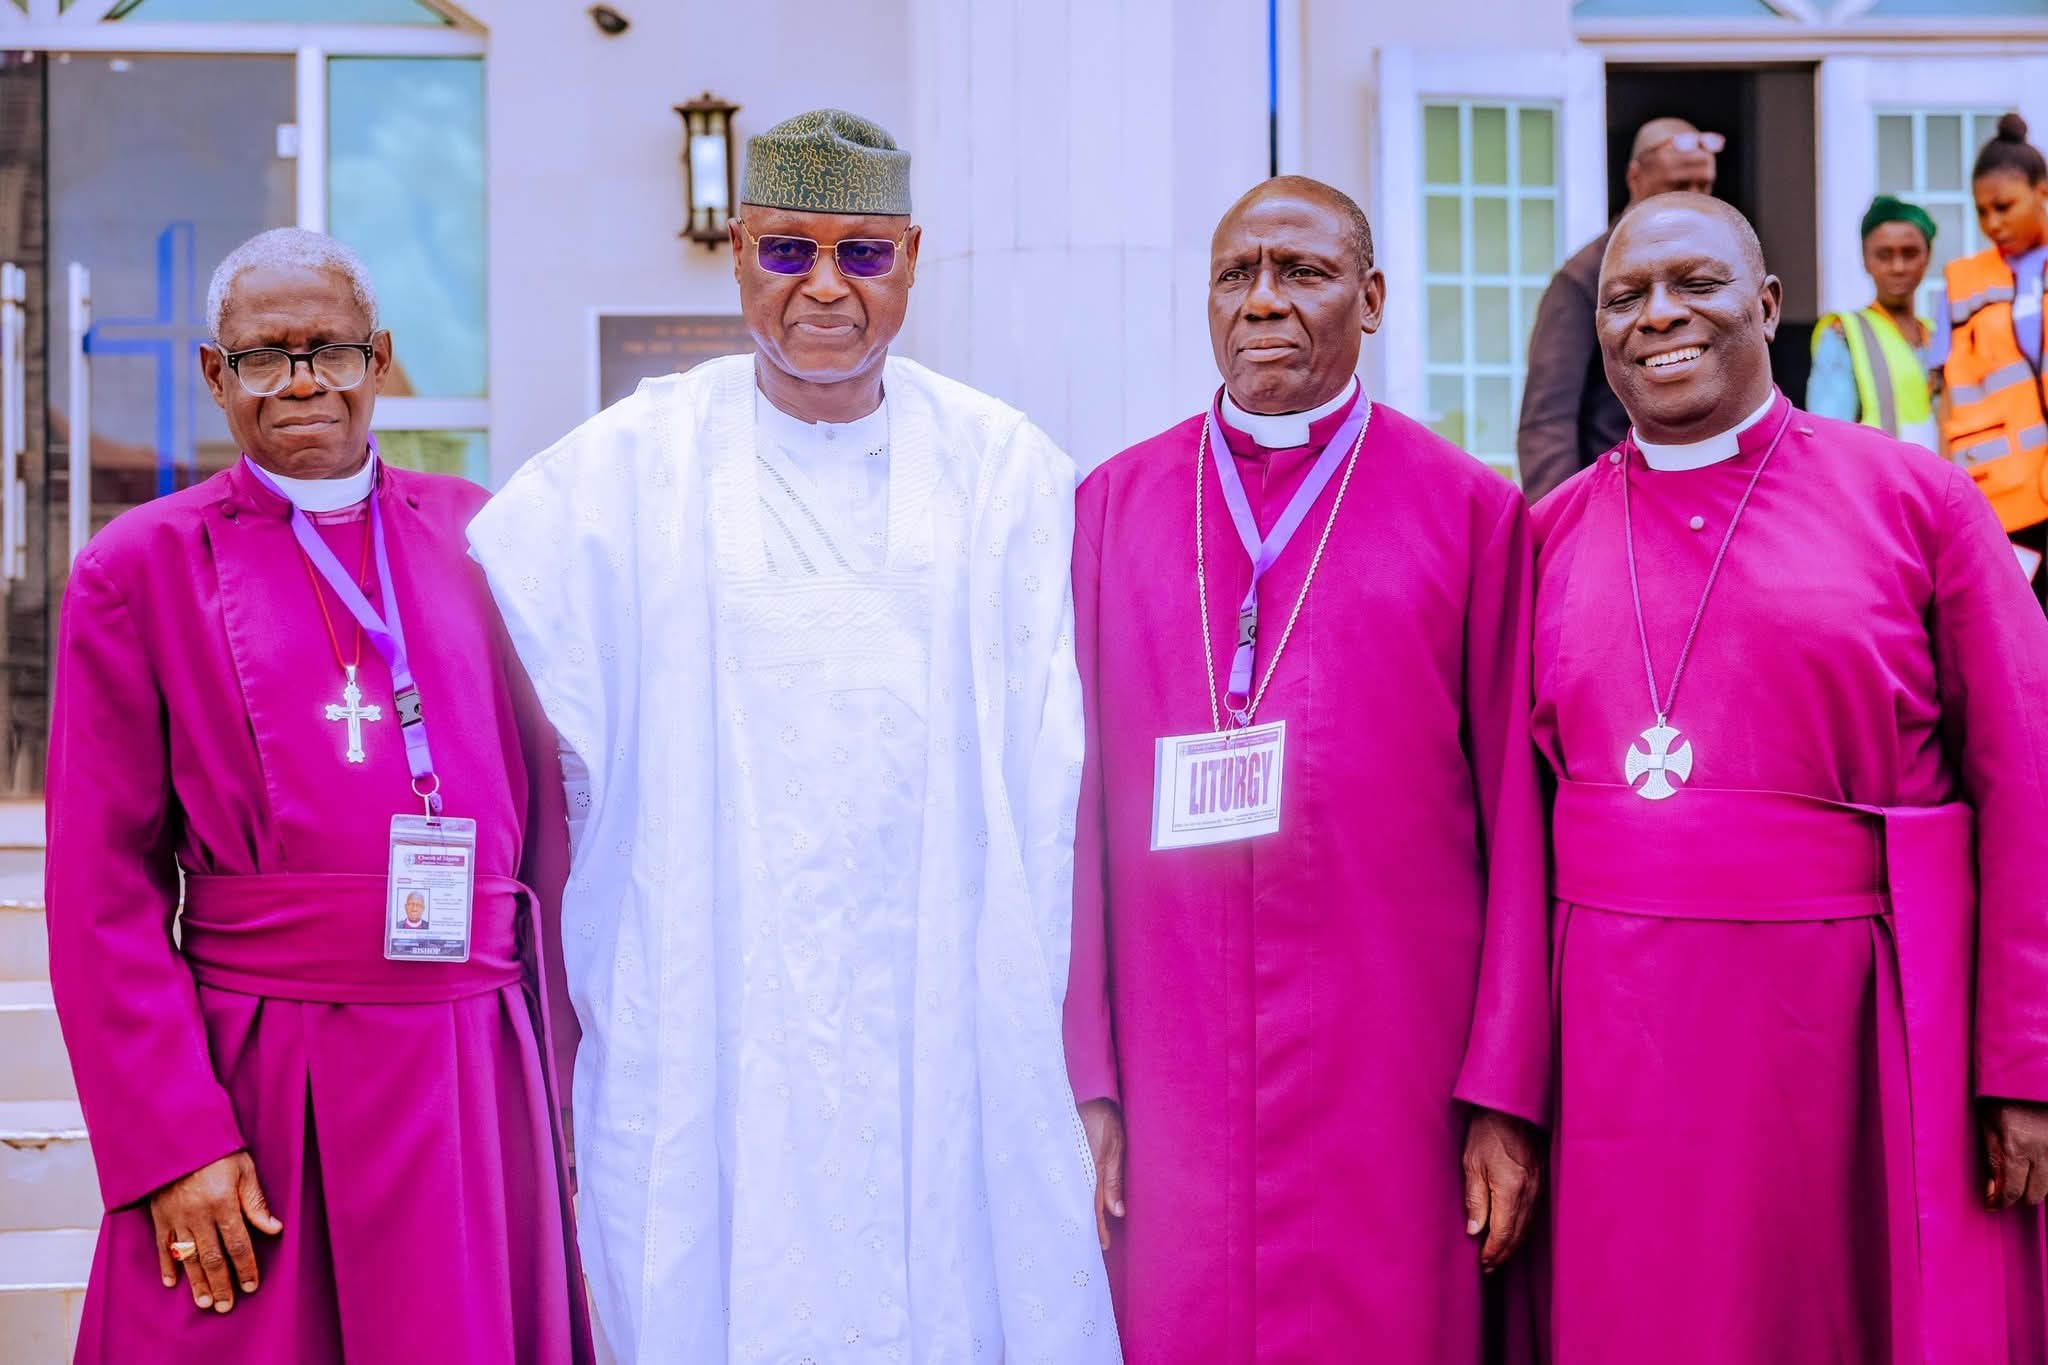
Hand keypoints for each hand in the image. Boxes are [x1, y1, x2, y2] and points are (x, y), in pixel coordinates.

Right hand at [147, 1150, 282, 1312]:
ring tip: (205, 1302)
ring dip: (197, 1283)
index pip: (238, 1244)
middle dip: (222, 1284)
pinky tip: (173, 1283)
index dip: (246, 1267)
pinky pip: (163, 1247)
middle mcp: (199, 1215)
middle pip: (213, 1258)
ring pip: (189, 1258)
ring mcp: (177, 1218)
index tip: (251, 1286)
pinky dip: (167, 1266)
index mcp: (223, 1203)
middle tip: (227, 1306)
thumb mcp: (244, 1169)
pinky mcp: (160, 1217)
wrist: (175, 1136)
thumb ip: (256, 1202)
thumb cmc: (214, 1150)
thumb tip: (274, 1229)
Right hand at [1079, 1098, 1125, 1251]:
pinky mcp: (1059, 1157)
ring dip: (1073, 1213)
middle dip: (1084, 1226)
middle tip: (1088, 1248)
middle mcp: (1075, 1169)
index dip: (1098, 1227)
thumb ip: (1113, 1180)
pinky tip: (1066, 1205)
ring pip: (1069, 1195)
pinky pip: (1064, 1182)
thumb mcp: (1115, 1148)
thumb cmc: (1105, 1120)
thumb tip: (1118, 1213)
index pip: (1093, 1206)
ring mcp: (1065, 1163)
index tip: (1103, 1245)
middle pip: (1078, 1204)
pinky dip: (1066, 1196)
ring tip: (1076, 1233)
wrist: (1087, 1094)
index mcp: (1090, 1169)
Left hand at [1461, 1108, 1540, 1272]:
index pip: (1502, 1234)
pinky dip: (1522, 1228)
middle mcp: (1529, 1194)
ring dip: (1513, 1244)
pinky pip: (1533, 1213)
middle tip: (1489, 1268)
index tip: (1482, 1265)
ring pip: (1527, 1226)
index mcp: (1510, 1191)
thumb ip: (1475, 1199)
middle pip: (1517, 1235)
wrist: (1515, 1106)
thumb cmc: (1489, 1130)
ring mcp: (1539, 1188)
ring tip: (1498, 1255)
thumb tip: (1474, 1231)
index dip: (1492, 1253)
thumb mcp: (1472, 1163)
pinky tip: (1513, 1231)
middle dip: (1503, 1254)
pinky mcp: (1542, 1181)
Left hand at [1983, 1099, 2047, 1207]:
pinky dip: (2047, 1176)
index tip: (1992, 1205)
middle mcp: (2040, 1152)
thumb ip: (1991, 1159)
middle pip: (2034, 1194)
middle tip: (2007, 1191)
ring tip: (2022, 1176)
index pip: (2012, 1190)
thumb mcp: (1987, 1125)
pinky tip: (2035, 1167)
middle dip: (2019, 1197)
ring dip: (2035, 1187)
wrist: (2028, 1082)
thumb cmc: (2003, 1101)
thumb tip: (1990, 1190)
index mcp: (2015, 1147)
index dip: (2001, 1202)